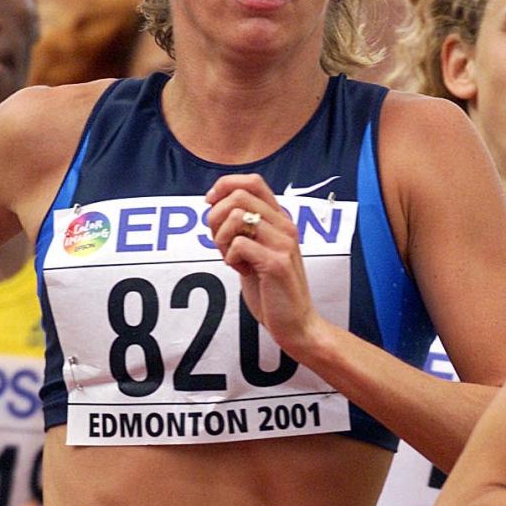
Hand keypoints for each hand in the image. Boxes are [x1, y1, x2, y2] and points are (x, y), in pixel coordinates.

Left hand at [205, 173, 316, 357]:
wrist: (296, 324)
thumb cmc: (272, 290)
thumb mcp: (257, 252)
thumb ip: (243, 230)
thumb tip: (213, 208)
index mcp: (280, 220)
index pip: (253, 181)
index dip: (224, 186)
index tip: (210, 204)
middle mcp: (285, 226)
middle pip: (239, 196)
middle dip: (216, 216)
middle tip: (218, 242)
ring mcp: (283, 244)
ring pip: (236, 217)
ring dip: (221, 238)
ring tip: (231, 258)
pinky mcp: (276, 264)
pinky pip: (238, 245)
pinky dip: (229, 258)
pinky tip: (241, 271)